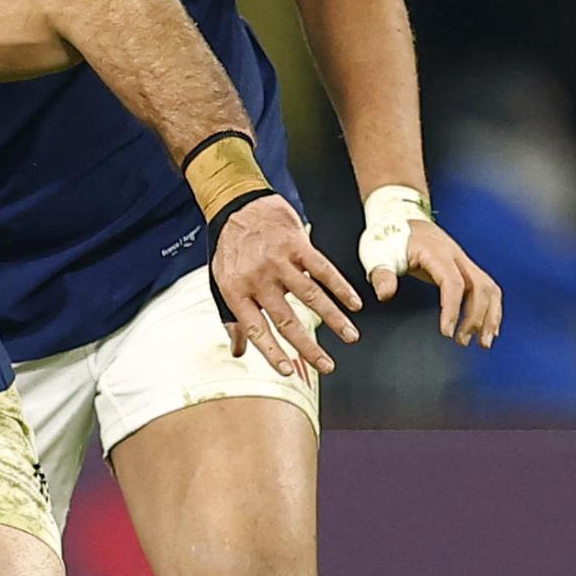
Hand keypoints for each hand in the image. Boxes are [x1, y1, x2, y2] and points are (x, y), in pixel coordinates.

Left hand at [212, 195, 362, 376]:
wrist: (238, 204)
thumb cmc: (231, 248)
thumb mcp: (220, 283)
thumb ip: (232, 317)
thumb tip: (238, 351)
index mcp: (236, 292)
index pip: (256, 329)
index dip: (272, 352)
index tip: (288, 372)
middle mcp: (258, 279)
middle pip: (287, 320)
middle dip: (309, 347)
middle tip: (328, 366)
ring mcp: (279, 261)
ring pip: (311, 297)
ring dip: (334, 320)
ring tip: (350, 338)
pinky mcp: (298, 245)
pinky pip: (323, 270)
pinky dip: (341, 288)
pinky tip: (354, 304)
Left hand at [371, 219, 503, 346]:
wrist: (401, 216)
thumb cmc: (390, 236)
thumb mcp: (377, 253)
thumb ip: (382, 275)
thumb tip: (384, 295)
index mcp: (437, 253)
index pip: (453, 283)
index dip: (452, 309)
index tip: (446, 332)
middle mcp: (456, 257)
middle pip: (480, 287)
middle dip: (476, 317)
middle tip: (464, 342)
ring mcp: (464, 261)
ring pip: (489, 288)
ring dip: (490, 316)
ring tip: (483, 342)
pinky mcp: (465, 267)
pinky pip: (486, 288)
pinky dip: (491, 308)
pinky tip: (487, 328)